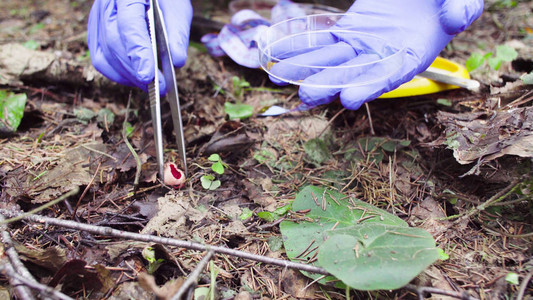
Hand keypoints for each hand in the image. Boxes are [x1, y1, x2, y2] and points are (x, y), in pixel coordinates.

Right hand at [87, 0, 191, 93]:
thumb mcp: (178, 7)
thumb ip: (177, 32)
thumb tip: (177, 61)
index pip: (129, 25)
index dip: (138, 53)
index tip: (148, 75)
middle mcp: (106, 4)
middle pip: (114, 43)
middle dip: (136, 71)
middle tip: (159, 87)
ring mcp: (97, 18)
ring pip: (104, 54)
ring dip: (128, 76)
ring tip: (152, 86)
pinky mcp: (96, 31)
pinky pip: (101, 58)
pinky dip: (118, 73)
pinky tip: (136, 79)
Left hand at [269, 0, 482, 109]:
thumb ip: (462, 7)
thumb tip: (458, 18)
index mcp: (413, 57)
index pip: (391, 75)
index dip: (371, 87)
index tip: (350, 99)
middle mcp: (383, 57)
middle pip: (354, 73)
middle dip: (330, 84)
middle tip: (306, 95)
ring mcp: (362, 46)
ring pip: (330, 59)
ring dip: (305, 68)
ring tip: (278, 76)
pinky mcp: (347, 32)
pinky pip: (321, 40)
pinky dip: (300, 45)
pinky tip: (276, 51)